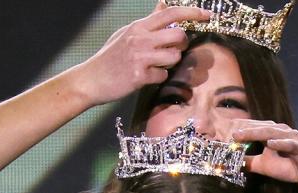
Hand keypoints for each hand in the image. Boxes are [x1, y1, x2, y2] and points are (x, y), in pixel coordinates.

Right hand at [76, 4, 209, 104]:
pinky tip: (146, 77)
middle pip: (179, 36)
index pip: (170, 13)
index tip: (207, 15)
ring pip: (174, 57)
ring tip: (156, 65)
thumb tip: (162, 5)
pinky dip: (158, 77)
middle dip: (182, 45)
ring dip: (170, 63)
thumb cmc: (109, 57)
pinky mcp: (139, 75)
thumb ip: (147, 21)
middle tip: (175, 50)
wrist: (91, 79)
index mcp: (139, 26)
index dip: (192, 13)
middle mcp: (140, 39)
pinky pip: (162, 75)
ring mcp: (140, 57)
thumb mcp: (127, 33)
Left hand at [230, 120, 297, 190]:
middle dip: (241, 129)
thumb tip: (230, 163)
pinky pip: (290, 144)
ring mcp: (292, 137)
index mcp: (271, 133)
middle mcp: (280, 131)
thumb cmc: (291, 166)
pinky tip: (271, 143)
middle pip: (258, 127)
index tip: (217, 134)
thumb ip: (249, 162)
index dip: (235, 131)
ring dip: (255, 133)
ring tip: (240, 134)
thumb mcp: (265, 166)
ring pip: (271, 132)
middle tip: (223, 131)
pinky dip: (281, 143)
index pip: (250, 129)